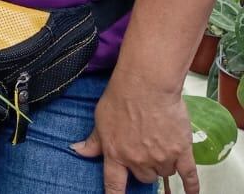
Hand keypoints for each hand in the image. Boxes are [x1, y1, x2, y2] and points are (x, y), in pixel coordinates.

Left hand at [71, 73, 197, 193]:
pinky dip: (191, 187)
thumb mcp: (100, 119)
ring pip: (163, 173)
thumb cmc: (120, 98)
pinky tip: (192, 193)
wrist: (146, 86)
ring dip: (162, 164)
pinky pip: (189, 176)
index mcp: (115, 153)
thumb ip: (93, 140)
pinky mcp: (181, 152)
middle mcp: (138, 160)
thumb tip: (77, 151)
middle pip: (143, 177)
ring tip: (159, 143)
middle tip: (143, 150)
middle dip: (143, 167)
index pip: (114, 184)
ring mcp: (161, 158)